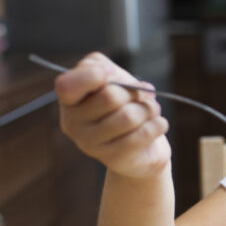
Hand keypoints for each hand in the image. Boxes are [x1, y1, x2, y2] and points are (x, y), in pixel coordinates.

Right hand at [56, 52, 170, 178]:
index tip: (111, 74)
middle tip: (141, 98)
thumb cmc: (125, 104)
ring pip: (129, 117)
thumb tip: (106, 74)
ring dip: (149, 109)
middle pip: (110, 97)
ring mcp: (90, 145)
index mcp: (69, 101)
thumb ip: (100, 66)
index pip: (66, 86)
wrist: (142, 145)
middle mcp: (73, 124)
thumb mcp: (110, 77)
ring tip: (150, 112)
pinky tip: (158, 124)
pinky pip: (142, 135)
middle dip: (135, 93)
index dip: (93, 76)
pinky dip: (158, 124)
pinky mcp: (113, 159)